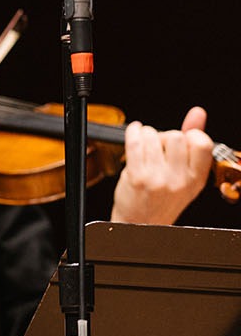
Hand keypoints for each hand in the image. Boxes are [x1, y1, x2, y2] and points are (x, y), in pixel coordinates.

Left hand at [109, 106, 213, 225]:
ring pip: (154, 136)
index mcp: (196, 178)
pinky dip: (133, 132)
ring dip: (147, 135)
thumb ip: (192, 143)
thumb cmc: (163, 197)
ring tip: (146, 144)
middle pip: (175, 136)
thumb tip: (198, 113)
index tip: (182, 138)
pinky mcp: (137, 176)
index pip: (202, 143)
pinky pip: (135, 143)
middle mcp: (179, 179)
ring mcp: (157, 178)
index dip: (191, 135)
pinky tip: (135, 133)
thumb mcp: (185, 174)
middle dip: (165, 135)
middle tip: (159, 146)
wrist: (141, 222)